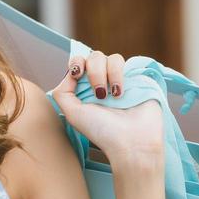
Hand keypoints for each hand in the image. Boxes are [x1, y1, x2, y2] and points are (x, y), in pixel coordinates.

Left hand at [49, 51, 164, 166]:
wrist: (131, 141)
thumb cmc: (102, 131)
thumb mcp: (73, 114)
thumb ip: (62, 92)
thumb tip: (70, 73)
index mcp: (86, 90)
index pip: (79, 63)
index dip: (76, 63)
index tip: (77, 74)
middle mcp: (103, 83)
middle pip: (93, 57)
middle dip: (94, 72)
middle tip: (99, 94)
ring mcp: (120, 80)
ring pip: (110, 58)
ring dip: (108, 74)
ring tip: (113, 96)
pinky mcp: (136, 79)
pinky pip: (126, 63)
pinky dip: (119, 74)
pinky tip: (120, 93)